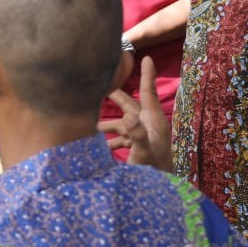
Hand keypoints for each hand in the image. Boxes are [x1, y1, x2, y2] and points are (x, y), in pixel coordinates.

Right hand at [98, 55, 171, 170]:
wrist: (159, 189)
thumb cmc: (154, 170)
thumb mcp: (144, 151)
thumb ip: (136, 134)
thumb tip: (127, 115)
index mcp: (152, 120)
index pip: (148, 92)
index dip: (146, 75)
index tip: (145, 57)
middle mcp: (147, 125)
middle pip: (130, 105)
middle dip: (116, 97)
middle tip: (101, 85)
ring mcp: (142, 135)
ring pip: (121, 123)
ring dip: (106, 126)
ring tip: (89, 129)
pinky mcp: (137, 146)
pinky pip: (120, 138)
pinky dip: (109, 141)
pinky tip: (97, 149)